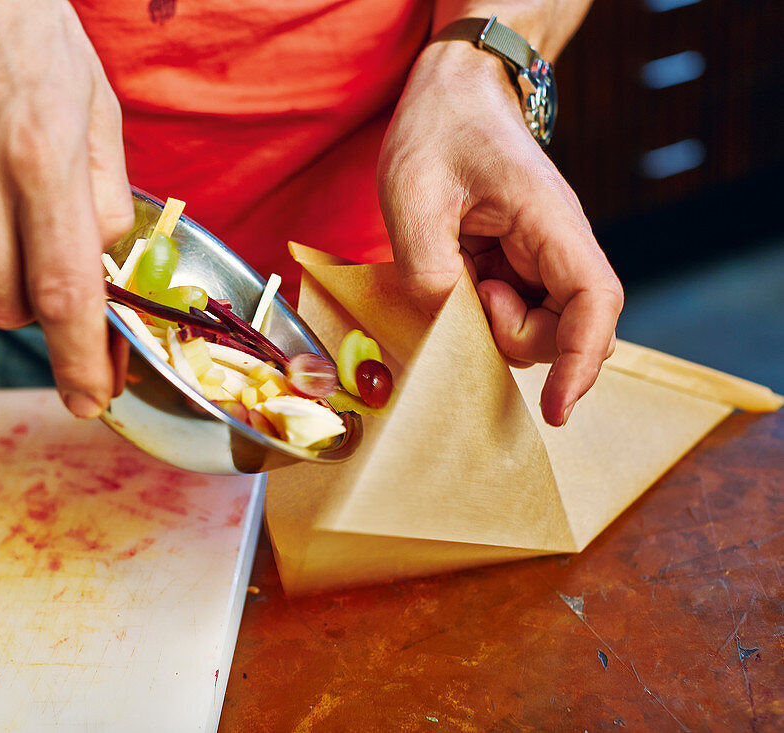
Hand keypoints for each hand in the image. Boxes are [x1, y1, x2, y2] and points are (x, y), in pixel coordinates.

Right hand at [0, 0, 133, 417]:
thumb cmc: (30, 36)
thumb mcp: (97, 108)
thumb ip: (108, 199)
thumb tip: (109, 269)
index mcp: (43, 159)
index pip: (63, 291)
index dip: (80, 358)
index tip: (91, 400)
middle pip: (13, 305)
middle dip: (45, 311)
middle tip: (61, 268)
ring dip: (7, 270)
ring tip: (14, 200)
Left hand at [378, 41, 622, 425]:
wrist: (454, 93)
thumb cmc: (438, 131)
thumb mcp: (412, 195)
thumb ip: (427, 268)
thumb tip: (446, 327)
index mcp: (549, 222)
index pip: (593, 303)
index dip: (582, 363)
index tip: (556, 410)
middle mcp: (557, 245)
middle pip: (565, 329)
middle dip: (512, 336)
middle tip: (463, 292)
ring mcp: (539, 257)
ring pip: (538, 327)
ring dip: (491, 325)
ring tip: (454, 273)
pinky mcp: (517, 265)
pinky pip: (510, 311)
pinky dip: (479, 314)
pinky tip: (454, 279)